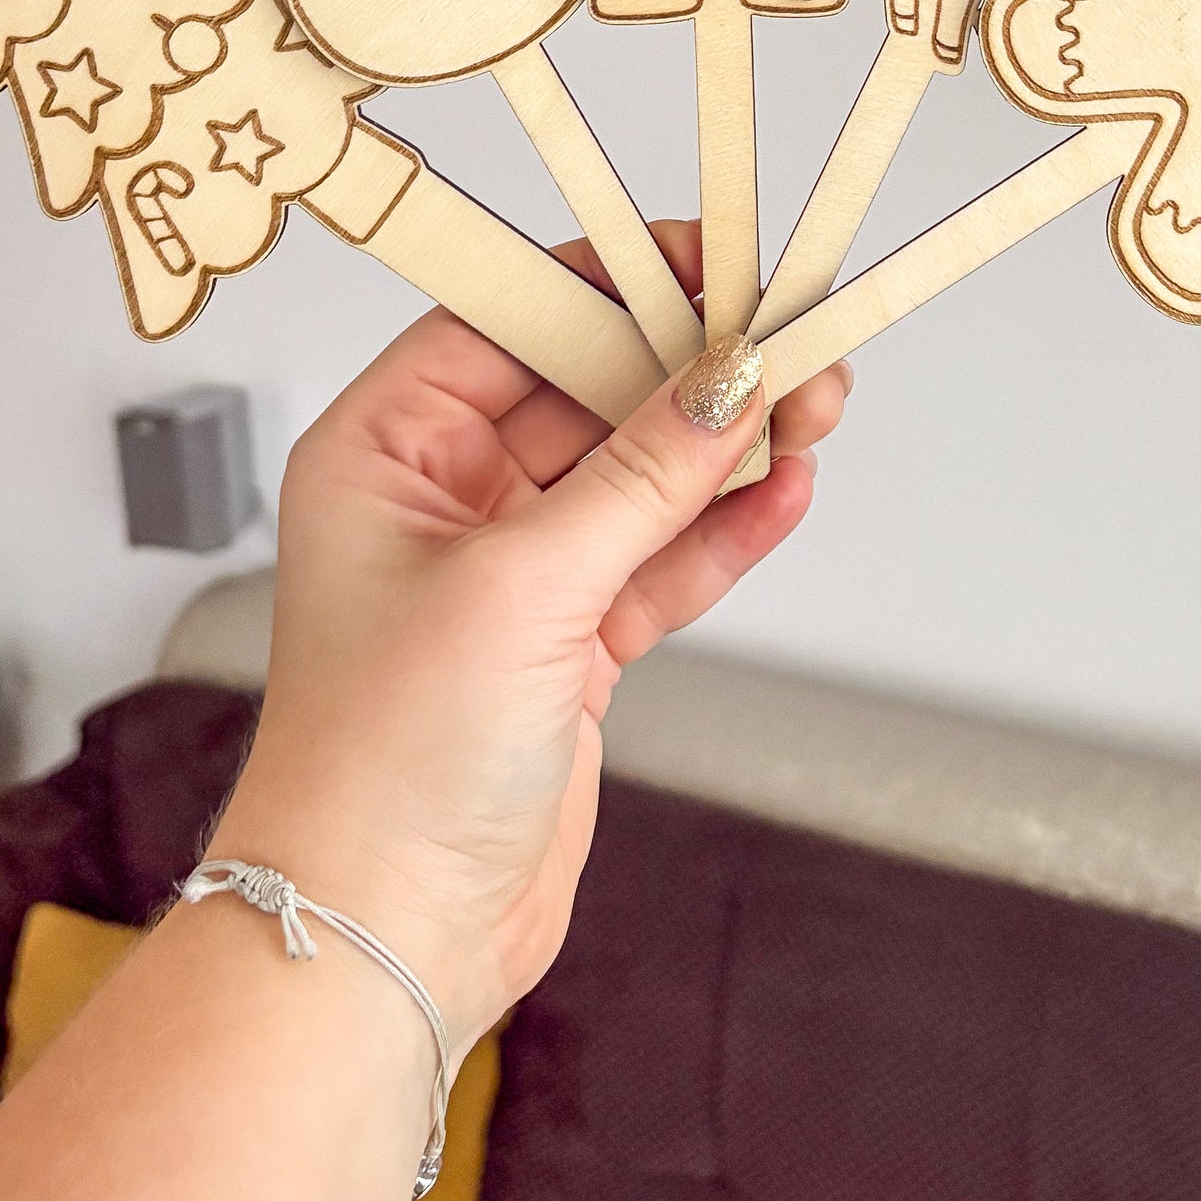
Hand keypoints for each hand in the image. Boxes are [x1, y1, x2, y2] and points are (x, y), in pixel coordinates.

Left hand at [211, 223, 847, 1045]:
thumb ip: (639, 477)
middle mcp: (444, 497)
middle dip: (691, 367)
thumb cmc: (385, 763)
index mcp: (386, 449)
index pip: (509, 321)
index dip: (608, 283)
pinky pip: (661, 557)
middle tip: (788, 337)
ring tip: (816, 405)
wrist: (384, 939)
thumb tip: (728, 377)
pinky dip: (725, 529)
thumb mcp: (521, 588)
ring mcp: (513, 572)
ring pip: (639, 474)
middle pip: (587, 391)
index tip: (705, 261)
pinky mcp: (570, 643)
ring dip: (726, 444)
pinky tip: (786, 490)